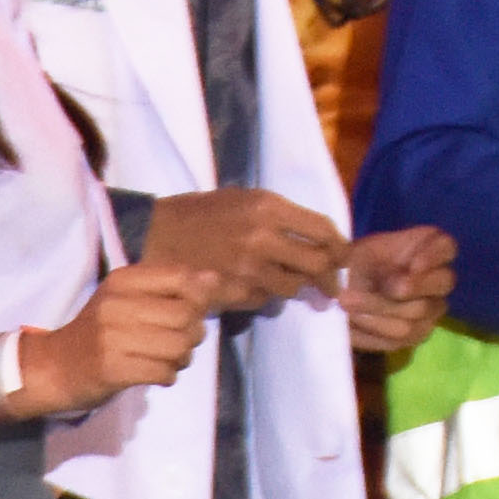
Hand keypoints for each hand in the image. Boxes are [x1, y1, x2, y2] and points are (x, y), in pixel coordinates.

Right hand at [22, 260, 220, 413]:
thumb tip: (214, 278)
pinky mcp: (112, 369)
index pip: (181, 276)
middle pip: (186, 314)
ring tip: (172, 359)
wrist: (54, 367)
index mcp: (123, 280)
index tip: (193, 311)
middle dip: (195, 332)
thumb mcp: (128, 298)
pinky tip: (159, 374)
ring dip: (184, 357)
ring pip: (179, 345)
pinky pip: (163, 371)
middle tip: (183, 341)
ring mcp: (111, 337)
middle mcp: (116, 304)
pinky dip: (169, 375)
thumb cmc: (99, 331)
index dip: (199, 296)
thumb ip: (170, 287)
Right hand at [136, 186, 345, 311]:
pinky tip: (255, 286)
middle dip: (329, 275)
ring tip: (290, 282)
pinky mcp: (233, 292)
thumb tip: (317, 236)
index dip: (340, 246)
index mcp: (268, 207)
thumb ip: (281, 217)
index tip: (344, 255)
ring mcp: (248, 268)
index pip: (323, 229)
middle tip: (331, 282)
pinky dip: (266, 295)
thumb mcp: (243, 198)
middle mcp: (264, 238)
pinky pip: (265, 300)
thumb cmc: (201, 212)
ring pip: (294, 287)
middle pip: (317, 263)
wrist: (154, 236)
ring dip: (296, 286)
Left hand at [335, 227, 457, 356]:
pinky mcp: (416, 335)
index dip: (434, 256)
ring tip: (346, 303)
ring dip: (378, 311)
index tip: (414, 264)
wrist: (343, 292)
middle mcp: (438, 280)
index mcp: (428, 248)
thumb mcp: (356, 251)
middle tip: (386, 287)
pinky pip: (397, 340)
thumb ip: (362, 256)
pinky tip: (349, 324)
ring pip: (416, 316)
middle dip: (413, 286)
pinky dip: (369, 332)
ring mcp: (431, 310)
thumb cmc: (355, 263)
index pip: (446, 247)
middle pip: (442, 283)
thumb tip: (350, 269)